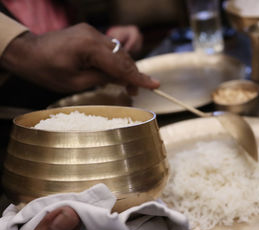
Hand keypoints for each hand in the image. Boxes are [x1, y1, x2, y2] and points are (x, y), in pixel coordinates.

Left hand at [0, 23, 158, 93]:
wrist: (28, 52)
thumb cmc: (46, 70)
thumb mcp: (76, 82)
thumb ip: (102, 79)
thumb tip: (123, 80)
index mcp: (89, 47)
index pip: (120, 65)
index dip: (138, 78)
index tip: (155, 85)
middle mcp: (93, 35)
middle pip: (122, 57)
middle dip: (132, 75)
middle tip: (135, 93)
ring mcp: (91, 32)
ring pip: (118, 51)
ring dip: (124, 68)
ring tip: (126, 86)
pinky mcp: (89, 34)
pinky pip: (109, 48)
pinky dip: (115, 61)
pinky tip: (115, 73)